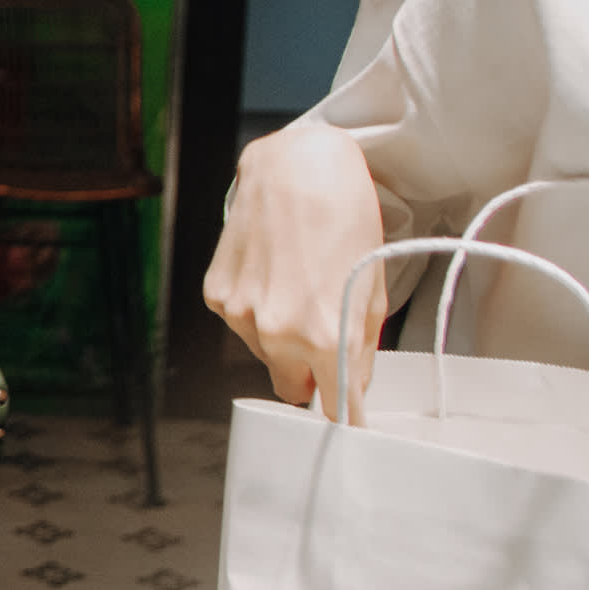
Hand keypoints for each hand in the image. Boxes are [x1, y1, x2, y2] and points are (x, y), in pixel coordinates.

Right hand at [203, 122, 389, 420]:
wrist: (297, 168)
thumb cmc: (344, 217)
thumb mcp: (372, 287)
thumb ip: (361, 345)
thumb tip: (350, 382)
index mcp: (326, 335)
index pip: (334, 406)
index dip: (344, 414)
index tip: (349, 421)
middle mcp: (278, 332)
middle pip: (291, 387)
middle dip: (310, 374)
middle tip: (325, 339)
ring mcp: (240, 314)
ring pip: (263, 352)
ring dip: (280, 336)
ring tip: (297, 286)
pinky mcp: (216, 294)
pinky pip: (239, 323)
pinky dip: (255, 309)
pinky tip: (271, 272)